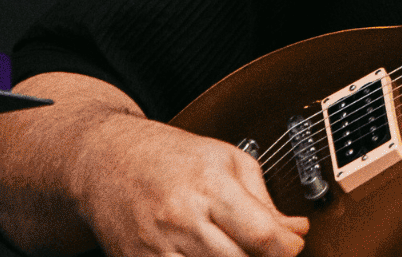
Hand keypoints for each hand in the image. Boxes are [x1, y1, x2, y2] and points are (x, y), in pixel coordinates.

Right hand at [75, 113, 309, 256]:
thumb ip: (265, 200)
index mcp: (211, 186)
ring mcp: (158, 247)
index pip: (262, 236)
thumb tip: (296, 232)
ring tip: (235, 250)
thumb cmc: (169, 156)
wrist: (105, 159)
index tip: (291, 247)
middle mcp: (183, 219)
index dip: (287, 250)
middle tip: (264, 252)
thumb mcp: (227, 159)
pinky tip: (207, 255)